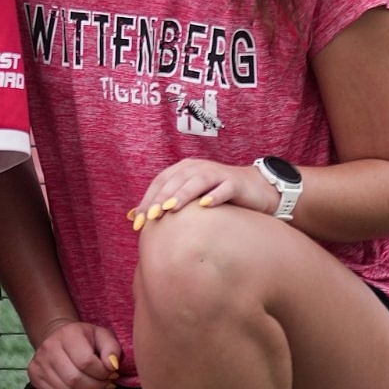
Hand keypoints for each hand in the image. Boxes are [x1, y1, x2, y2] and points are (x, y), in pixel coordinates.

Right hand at [26, 319, 123, 388]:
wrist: (60, 338)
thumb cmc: (87, 340)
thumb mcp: (103, 337)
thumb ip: (112, 349)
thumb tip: (112, 367)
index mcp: (68, 333)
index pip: (86, 362)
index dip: (102, 372)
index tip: (110, 372)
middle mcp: (50, 346)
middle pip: (75, 379)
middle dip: (95, 385)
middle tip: (105, 382)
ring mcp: (39, 361)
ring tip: (93, 383)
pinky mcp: (34, 375)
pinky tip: (79, 386)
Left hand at [128, 159, 275, 229]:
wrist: (256, 189)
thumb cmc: (217, 196)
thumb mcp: (188, 199)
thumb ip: (162, 204)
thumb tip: (132, 216)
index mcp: (183, 170)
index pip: (160, 182)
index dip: (147, 199)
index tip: (137, 221)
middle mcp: (198, 168)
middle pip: (175, 180)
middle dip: (161, 198)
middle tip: (151, 217)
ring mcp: (217, 174)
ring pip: (197, 181)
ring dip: (183, 194)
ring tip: (171, 208)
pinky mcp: (235, 183)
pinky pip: (224, 188)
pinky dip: (215, 195)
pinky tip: (206, 205)